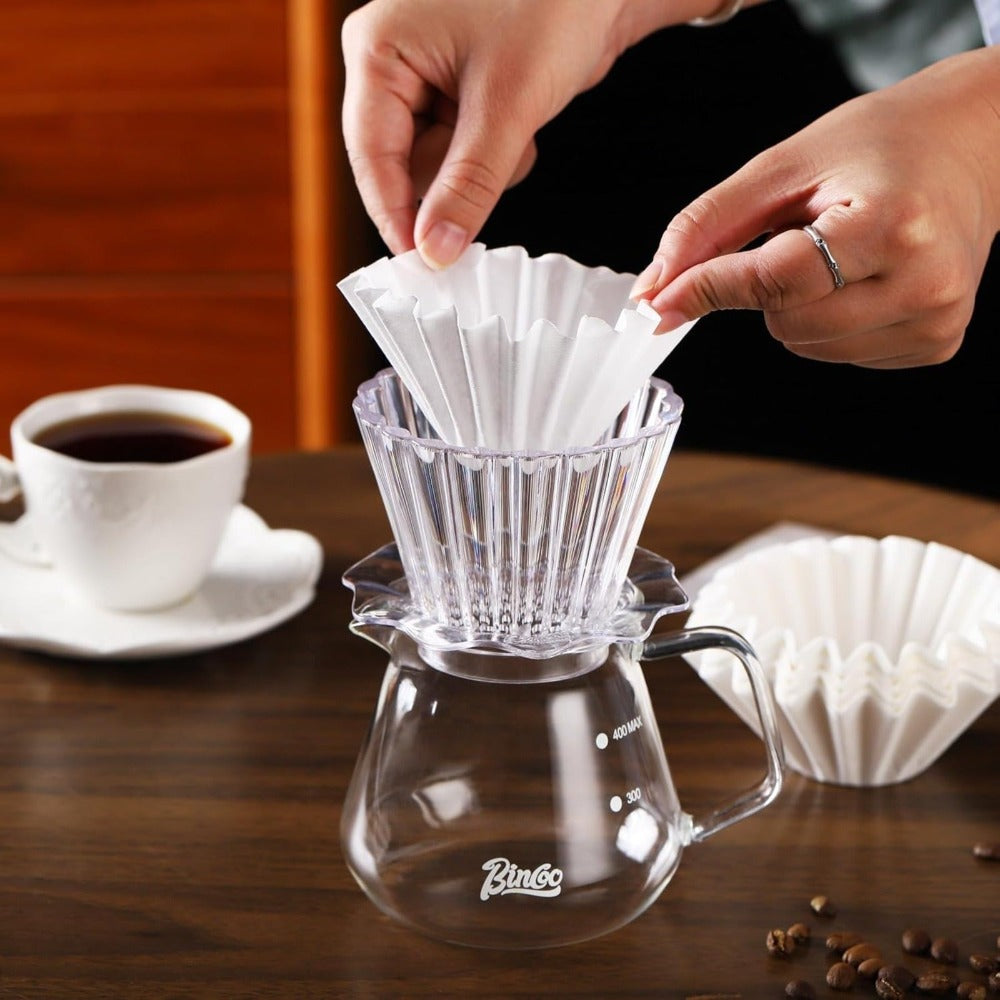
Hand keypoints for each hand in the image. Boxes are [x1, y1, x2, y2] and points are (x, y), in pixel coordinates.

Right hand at [341, 0, 632, 266]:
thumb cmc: (555, 6)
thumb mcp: (508, 105)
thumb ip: (467, 186)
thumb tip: (434, 252)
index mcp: (377, 48)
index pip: (370, 155)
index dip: (396, 216)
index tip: (422, 266)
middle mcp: (390, 61)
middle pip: (402, 166)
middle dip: (456, 176)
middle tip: (500, 150)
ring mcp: (422, 77)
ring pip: (435, 167)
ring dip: (481, 167)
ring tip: (516, 121)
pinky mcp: (454, 92)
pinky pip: (460, 155)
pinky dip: (494, 154)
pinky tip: (519, 116)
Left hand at [632, 47, 999, 367]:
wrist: (972, 145)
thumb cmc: (882, 146)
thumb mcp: (785, 165)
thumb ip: (710, 227)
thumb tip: (655, 290)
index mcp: (894, 223)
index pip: (775, 280)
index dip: (709, 289)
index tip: (658, 302)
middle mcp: (926, 281)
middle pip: (784, 322)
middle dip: (767, 287)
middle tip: (804, 232)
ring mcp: (937, 320)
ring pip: (805, 346)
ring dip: (797, 307)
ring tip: (842, 252)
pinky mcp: (936, 343)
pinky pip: (838, 356)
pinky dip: (829, 323)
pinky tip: (864, 279)